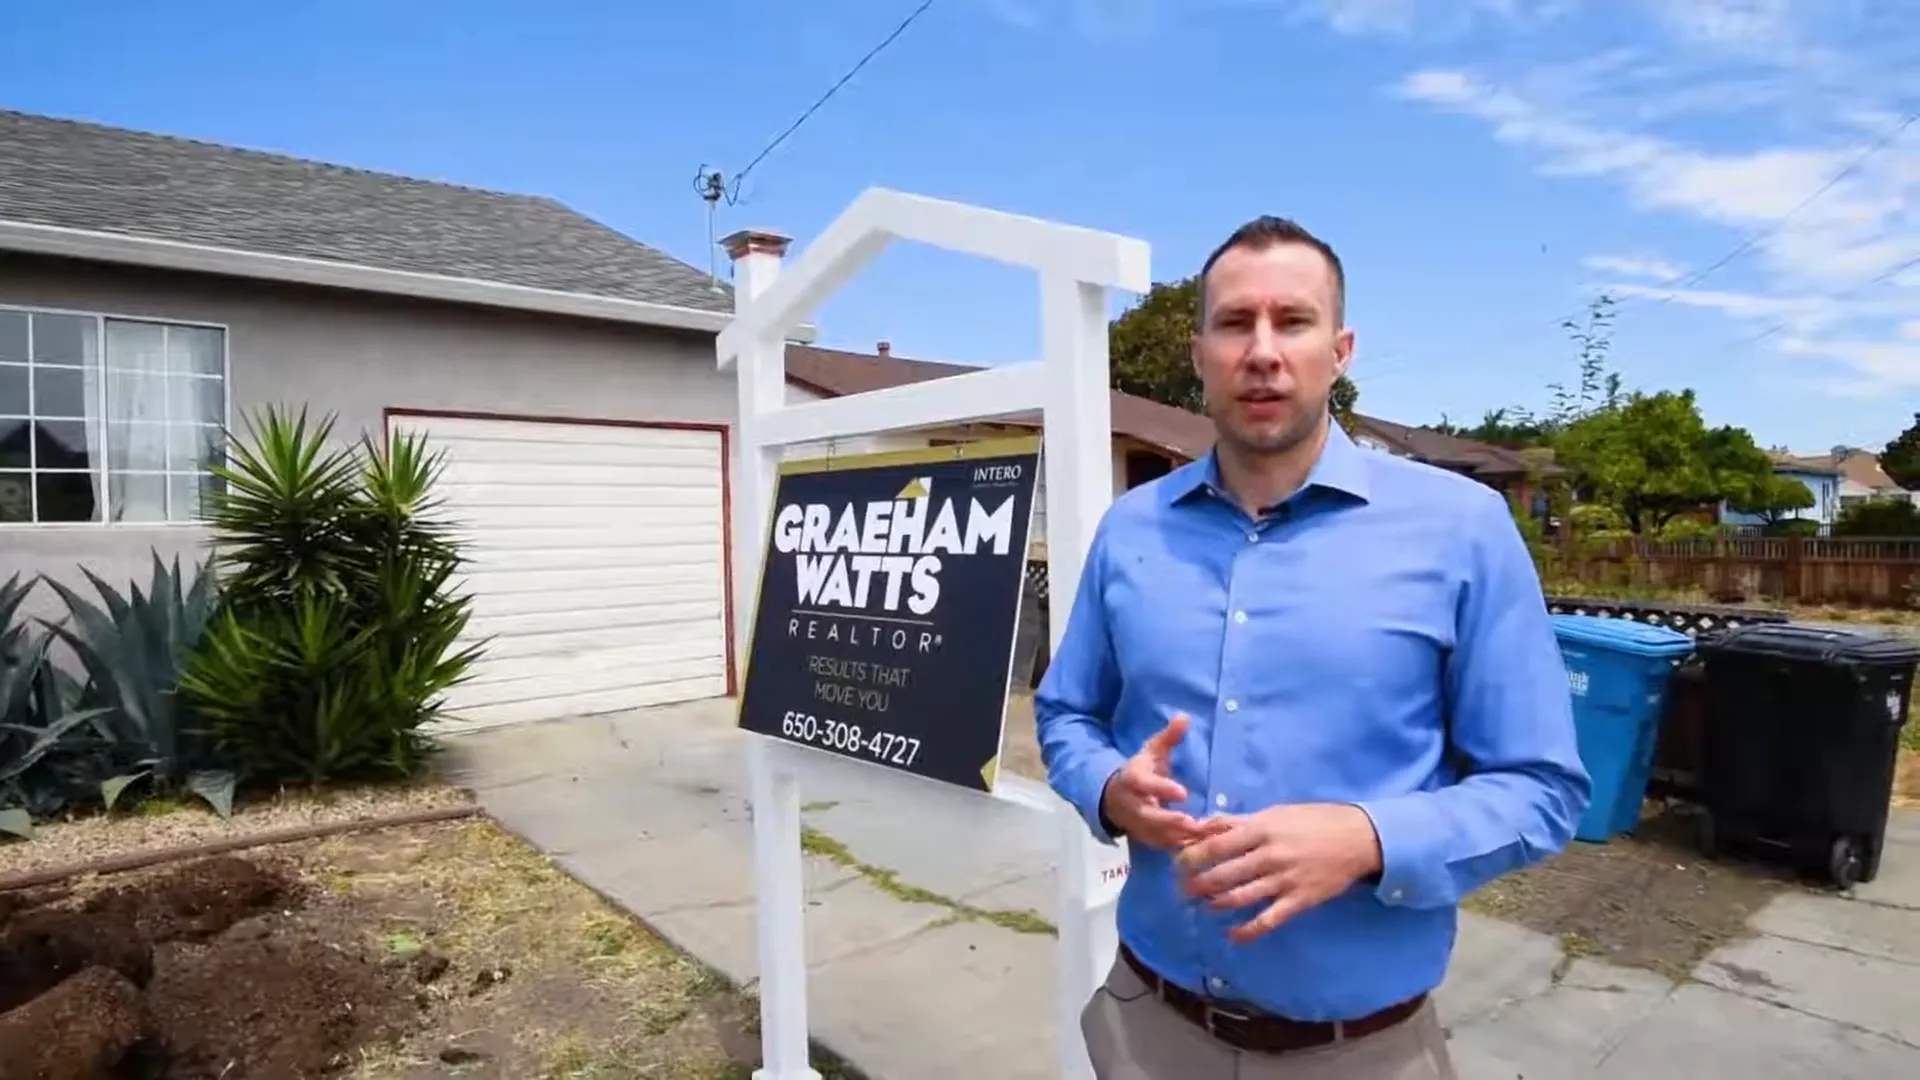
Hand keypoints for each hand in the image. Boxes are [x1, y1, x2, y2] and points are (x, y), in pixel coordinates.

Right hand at [1099, 713, 1210, 849]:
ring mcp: (1136, 824)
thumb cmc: (1141, 771)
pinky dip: (1179, 846)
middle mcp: (1132, 804)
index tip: (1183, 793)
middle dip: (1170, 821)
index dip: (1161, 788)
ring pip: (1155, 835)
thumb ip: (1169, 737)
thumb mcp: (1152, 751)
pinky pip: (1161, 846)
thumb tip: (1184, 717)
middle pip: (1148, 815)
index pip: (1142, 783)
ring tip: (1204, 836)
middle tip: (1194, 823)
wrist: (1113, 797)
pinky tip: (1200, 845)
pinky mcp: (1144, 838)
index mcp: (1132, 779)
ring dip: (1178, 837)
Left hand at [1173, 803, 1383, 942]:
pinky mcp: (1298, 901)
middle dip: (1197, 885)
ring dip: (1216, 904)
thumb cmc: (1313, 821)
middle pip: (1222, 875)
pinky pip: (1267, 920)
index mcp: (1261, 830)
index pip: (1215, 846)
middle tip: (1183, 890)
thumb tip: (1204, 825)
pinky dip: (1247, 931)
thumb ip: (1238, 822)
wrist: (1358, 838)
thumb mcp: (1274, 813)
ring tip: (1204, 905)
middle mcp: (1269, 856)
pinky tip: (1232, 934)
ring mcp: (1284, 881)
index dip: (1191, 857)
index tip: (1178, 863)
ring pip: (1240, 898)